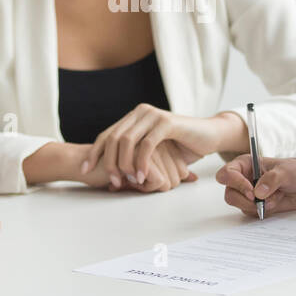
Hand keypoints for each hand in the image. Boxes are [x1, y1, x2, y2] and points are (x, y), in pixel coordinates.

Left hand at [82, 105, 243, 187]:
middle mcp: (140, 113)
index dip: (94, 153)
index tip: (85, 170)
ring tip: (129, 181)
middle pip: (113, 138)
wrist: (210, 136)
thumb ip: (135, 155)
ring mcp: (152, 115)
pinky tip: (143, 177)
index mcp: (133, 118)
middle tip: (114, 182)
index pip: (106, 135)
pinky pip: (146, 144)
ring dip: (124, 164)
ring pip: (126, 141)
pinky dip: (142, 163)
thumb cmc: (181, 147)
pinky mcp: (166, 122)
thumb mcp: (153, 151)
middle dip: (108, 162)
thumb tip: (114, 174)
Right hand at [216, 154, 295, 216]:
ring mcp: (247, 194)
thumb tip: (258, 193)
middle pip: (230, 194)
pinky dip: (263, 211)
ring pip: (239, 206)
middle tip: (260, 202)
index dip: (236, 184)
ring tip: (274, 198)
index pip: (227, 174)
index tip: (251, 192)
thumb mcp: (285, 171)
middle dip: (245, 201)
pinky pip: (251, 213)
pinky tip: (275, 202)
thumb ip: (272, 180)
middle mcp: (242, 179)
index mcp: (245, 165)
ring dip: (257, 206)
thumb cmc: (294, 171)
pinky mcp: (254, 206)